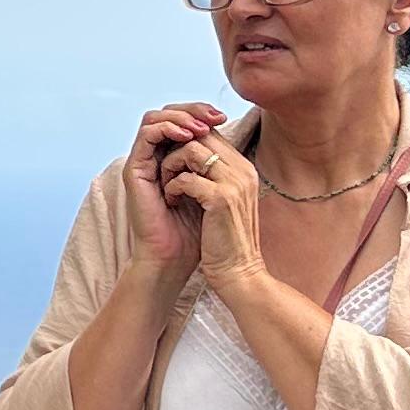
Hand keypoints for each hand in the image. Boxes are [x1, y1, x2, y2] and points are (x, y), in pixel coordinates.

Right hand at [122, 104, 224, 271]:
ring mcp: (143, 163)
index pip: (182, 120)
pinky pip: (146, 135)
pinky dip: (166, 129)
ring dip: (180, 117)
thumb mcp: (212, 186)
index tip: (223, 117)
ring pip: (155, 118)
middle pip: (168, 113)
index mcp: (171, 159)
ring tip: (201, 127)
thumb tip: (226, 130)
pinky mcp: (134, 170)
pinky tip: (187, 137)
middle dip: (192, 109)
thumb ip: (212, 160)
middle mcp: (154, 157)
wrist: (175, 258)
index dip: (201, 113)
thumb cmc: (196, 230)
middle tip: (214, 116)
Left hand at [163, 127, 267, 283]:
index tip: (169, 162)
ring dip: (171, 166)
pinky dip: (172, 187)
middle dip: (175, 149)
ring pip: (192, 150)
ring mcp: (235, 183)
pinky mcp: (221, 199)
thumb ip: (213, 174)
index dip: (184, 141)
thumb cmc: (224, 241)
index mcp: (245, 169)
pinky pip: (186, 177)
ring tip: (168, 186)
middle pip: (201, 136)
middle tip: (165, 172)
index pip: (211, 134)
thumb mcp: (222, 200)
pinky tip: (171, 201)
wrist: (237, 275)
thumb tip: (188, 151)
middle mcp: (244, 170)